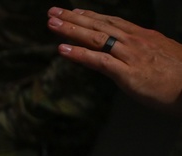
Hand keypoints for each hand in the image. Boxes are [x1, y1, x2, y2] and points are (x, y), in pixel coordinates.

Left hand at [47, 7, 181, 116]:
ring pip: (96, 38)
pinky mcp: (127, 73)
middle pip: (100, 25)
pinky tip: (62, 49)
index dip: (92, 15)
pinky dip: (79, 54)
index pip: (113, 22)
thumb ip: (146, 53)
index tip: (75, 11)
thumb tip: (135, 55)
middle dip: (74, 18)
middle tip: (53, 12)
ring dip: (71, 31)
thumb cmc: (181, 77)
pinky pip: (98, 61)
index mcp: (144, 37)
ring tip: (52, 24)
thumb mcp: (162, 57)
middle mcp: (135, 42)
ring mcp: (130, 56)